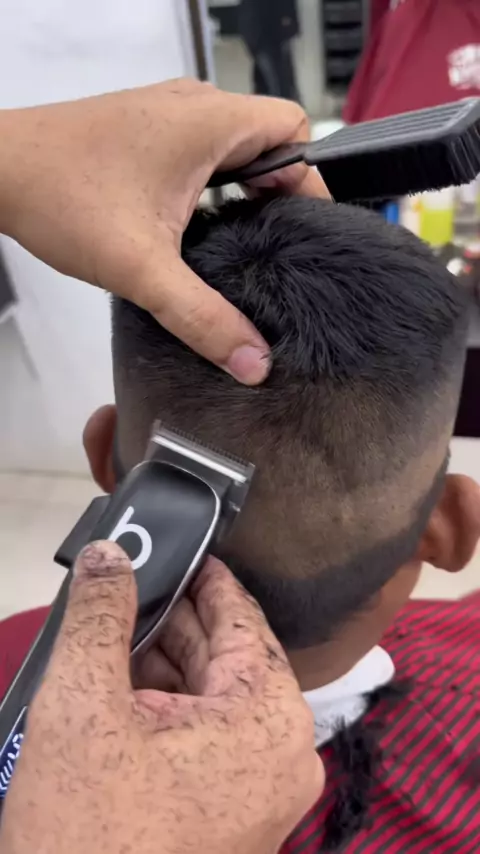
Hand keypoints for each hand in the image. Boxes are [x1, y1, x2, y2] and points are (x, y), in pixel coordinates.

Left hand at [0, 79, 327, 383]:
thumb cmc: (60, 198)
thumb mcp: (143, 270)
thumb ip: (203, 319)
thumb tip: (252, 361)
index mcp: (208, 122)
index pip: (295, 131)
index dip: (310, 181)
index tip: (304, 232)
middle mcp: (192, 106)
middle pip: (270, 140)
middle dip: (278, 194)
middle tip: (271, 248)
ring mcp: (165, 114)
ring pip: (235, 146)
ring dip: (243, 191)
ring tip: (237, 244)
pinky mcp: (144, 129)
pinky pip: (202, 151)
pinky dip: (213, 184)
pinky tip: (197, 229)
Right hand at [0, 543, 323, 853]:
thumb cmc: (89, 835)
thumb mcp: (83, 706)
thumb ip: (99, 616)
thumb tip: (111, 554)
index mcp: (269, 716)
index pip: (240, 615)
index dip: (201, 575)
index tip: (172, 545)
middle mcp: (281, 751)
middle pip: (222, 656)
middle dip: (168, 622)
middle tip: (123, 587)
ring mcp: (260, 790)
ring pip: (207, 698)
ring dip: (158, 666)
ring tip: (108, 636)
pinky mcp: (232, 816)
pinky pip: (200, 739)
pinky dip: (160, 710)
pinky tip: (116, 692)